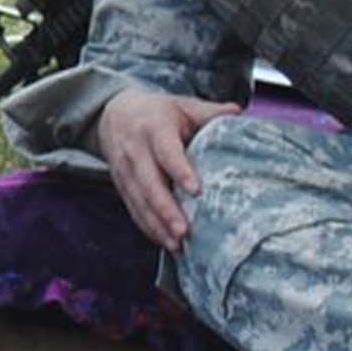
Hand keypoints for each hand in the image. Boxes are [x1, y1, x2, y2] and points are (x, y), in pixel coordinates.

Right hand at [92, 86, 242, 251]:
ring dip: (156, 224)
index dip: (179, 170)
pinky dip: (148, 228)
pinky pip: (134, 209)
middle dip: (165, 209)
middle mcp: (135, 151)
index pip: (166, 152)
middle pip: (149, 183)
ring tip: (176, 244)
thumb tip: (237, 111)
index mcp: (153, 128)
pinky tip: (165, 242)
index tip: (195, 190)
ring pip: (139, 201)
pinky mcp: (121, 186)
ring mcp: (125, 171)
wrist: (114, 114)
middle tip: (184, 231)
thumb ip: (208, 112)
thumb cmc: (156, 112)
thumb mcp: (181, 106)